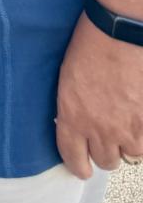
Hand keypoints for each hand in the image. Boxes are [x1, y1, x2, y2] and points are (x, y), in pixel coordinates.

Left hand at [55, 11, 142, 175]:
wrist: (118, 33)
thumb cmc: (89, 47)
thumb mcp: (67, 80)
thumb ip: (72, 109)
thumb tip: (75, 125)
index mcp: (72, 117)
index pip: (72, 158)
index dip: (78, 166)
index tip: (81, 168)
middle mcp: (99, 129)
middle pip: (104, 162)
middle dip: (103, 152)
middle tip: (104, 138)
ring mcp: (127, 129)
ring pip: (128, 157)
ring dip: (124, 146)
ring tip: (122, 127)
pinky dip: (141, 138)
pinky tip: (136, 123)